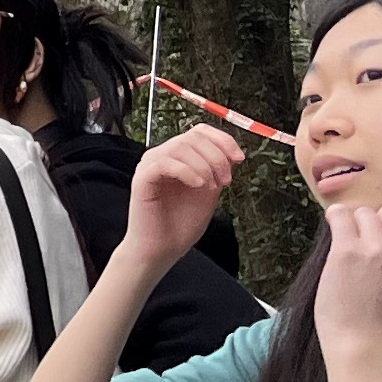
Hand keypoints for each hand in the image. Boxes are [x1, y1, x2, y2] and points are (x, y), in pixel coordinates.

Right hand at [124, 127, 240, 269]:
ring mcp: (150, 166)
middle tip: (226, 181)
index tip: (239, 159)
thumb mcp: (209, 191)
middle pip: (192, 137)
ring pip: (180, 147)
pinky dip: (186, 171)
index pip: (200, 132)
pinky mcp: (142, 179)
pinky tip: (197, 185)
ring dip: (203, 166)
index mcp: (178, 157)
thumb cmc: (180, 224)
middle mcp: (162, 156)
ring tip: (209, 187)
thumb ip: (218, 170)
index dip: (223, 140)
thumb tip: (233, 154)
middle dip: (216, 157)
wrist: (162, 249)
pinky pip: (165, 162)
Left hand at [320, 198, 381, 347]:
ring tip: (354, 248)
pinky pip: (341, 214)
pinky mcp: (346, 250)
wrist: (359, 339)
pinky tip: (336, 229)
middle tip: (371, 246)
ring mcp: (375, 248)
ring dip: (358, 226)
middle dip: (381, 225)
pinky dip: (336, 217)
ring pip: (366, 212)